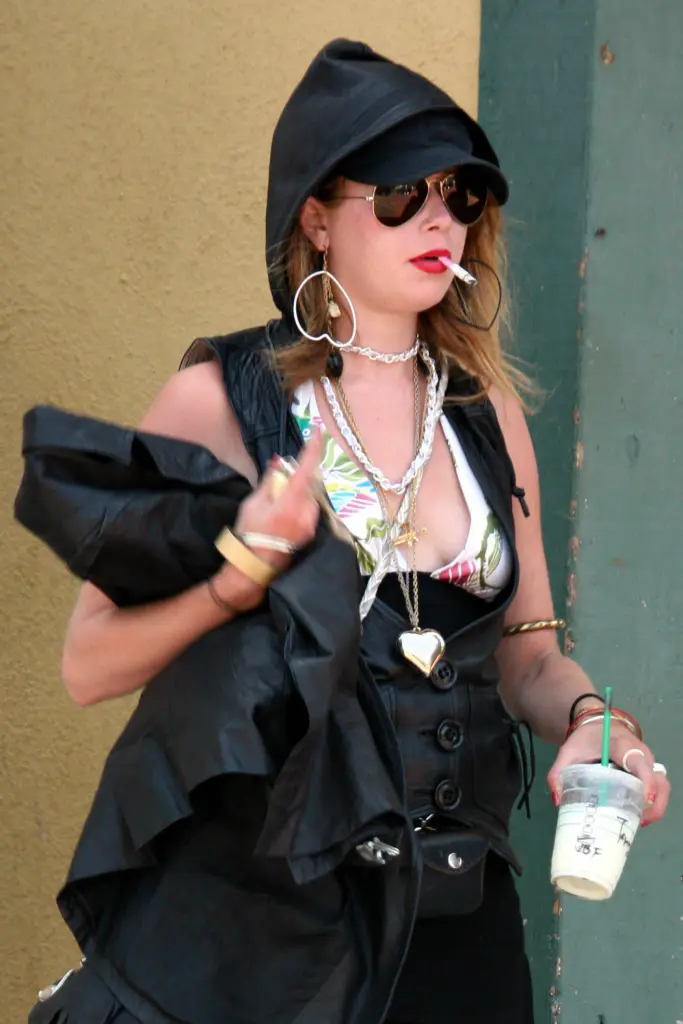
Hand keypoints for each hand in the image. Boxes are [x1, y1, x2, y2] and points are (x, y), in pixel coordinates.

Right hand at [211, 430, 323, 610]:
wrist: (255, 567)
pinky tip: (282, 515)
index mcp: (291, 502)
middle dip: (296, 477)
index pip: (307, 468)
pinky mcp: (311, 531)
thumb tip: (281, 462)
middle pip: (308, 483)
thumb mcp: (253, 503)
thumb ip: (271, 481)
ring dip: (297, 492)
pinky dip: (299, 504)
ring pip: (309, 496)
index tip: (317, 430)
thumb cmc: (249, 534)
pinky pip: (308, 508)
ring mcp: (311, 523)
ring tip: (276, 505)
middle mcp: (306, 512)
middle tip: (278, 481)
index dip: (313, 447)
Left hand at [547, 720, 670, 826]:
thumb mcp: (568, 752)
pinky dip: (653, 804)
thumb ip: (558, 773)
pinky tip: (638, 816)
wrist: (598, 724)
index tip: (645, 799)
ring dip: (656, 806)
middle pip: (658, 779)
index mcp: (622, 745)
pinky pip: (658, 787)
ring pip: (662, 785)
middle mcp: (641, 753)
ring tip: (639, 822)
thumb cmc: (585, 739)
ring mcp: (647, 762)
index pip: (639, 762)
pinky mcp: (648, 770)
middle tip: (640, 821)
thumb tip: (558, 800)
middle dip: (655, 803)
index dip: (646, 781)